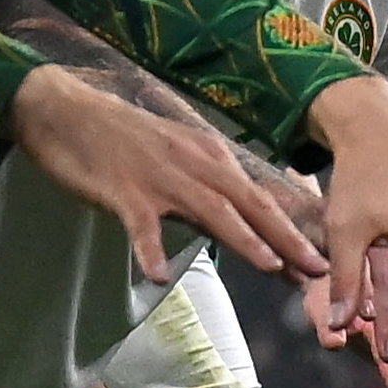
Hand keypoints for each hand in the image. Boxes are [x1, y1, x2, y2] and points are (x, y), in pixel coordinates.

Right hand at [7, 62, 326, 289]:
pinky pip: (141, 225)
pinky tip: (159, 275)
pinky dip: (151, 249)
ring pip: (210, 210)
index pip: (260, 199)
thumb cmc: (124, 141)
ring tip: (270, 268)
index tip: (320, 262)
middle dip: (287, 239)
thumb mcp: (178, 159)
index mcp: (211, 157)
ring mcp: (160, 178)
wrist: (67, 112)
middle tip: (317, 271)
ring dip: (244, 239)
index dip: (292, 231)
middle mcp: (195, 165)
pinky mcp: (124, 190)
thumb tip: (244, 229)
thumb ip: (209, 191)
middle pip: (250, 205)